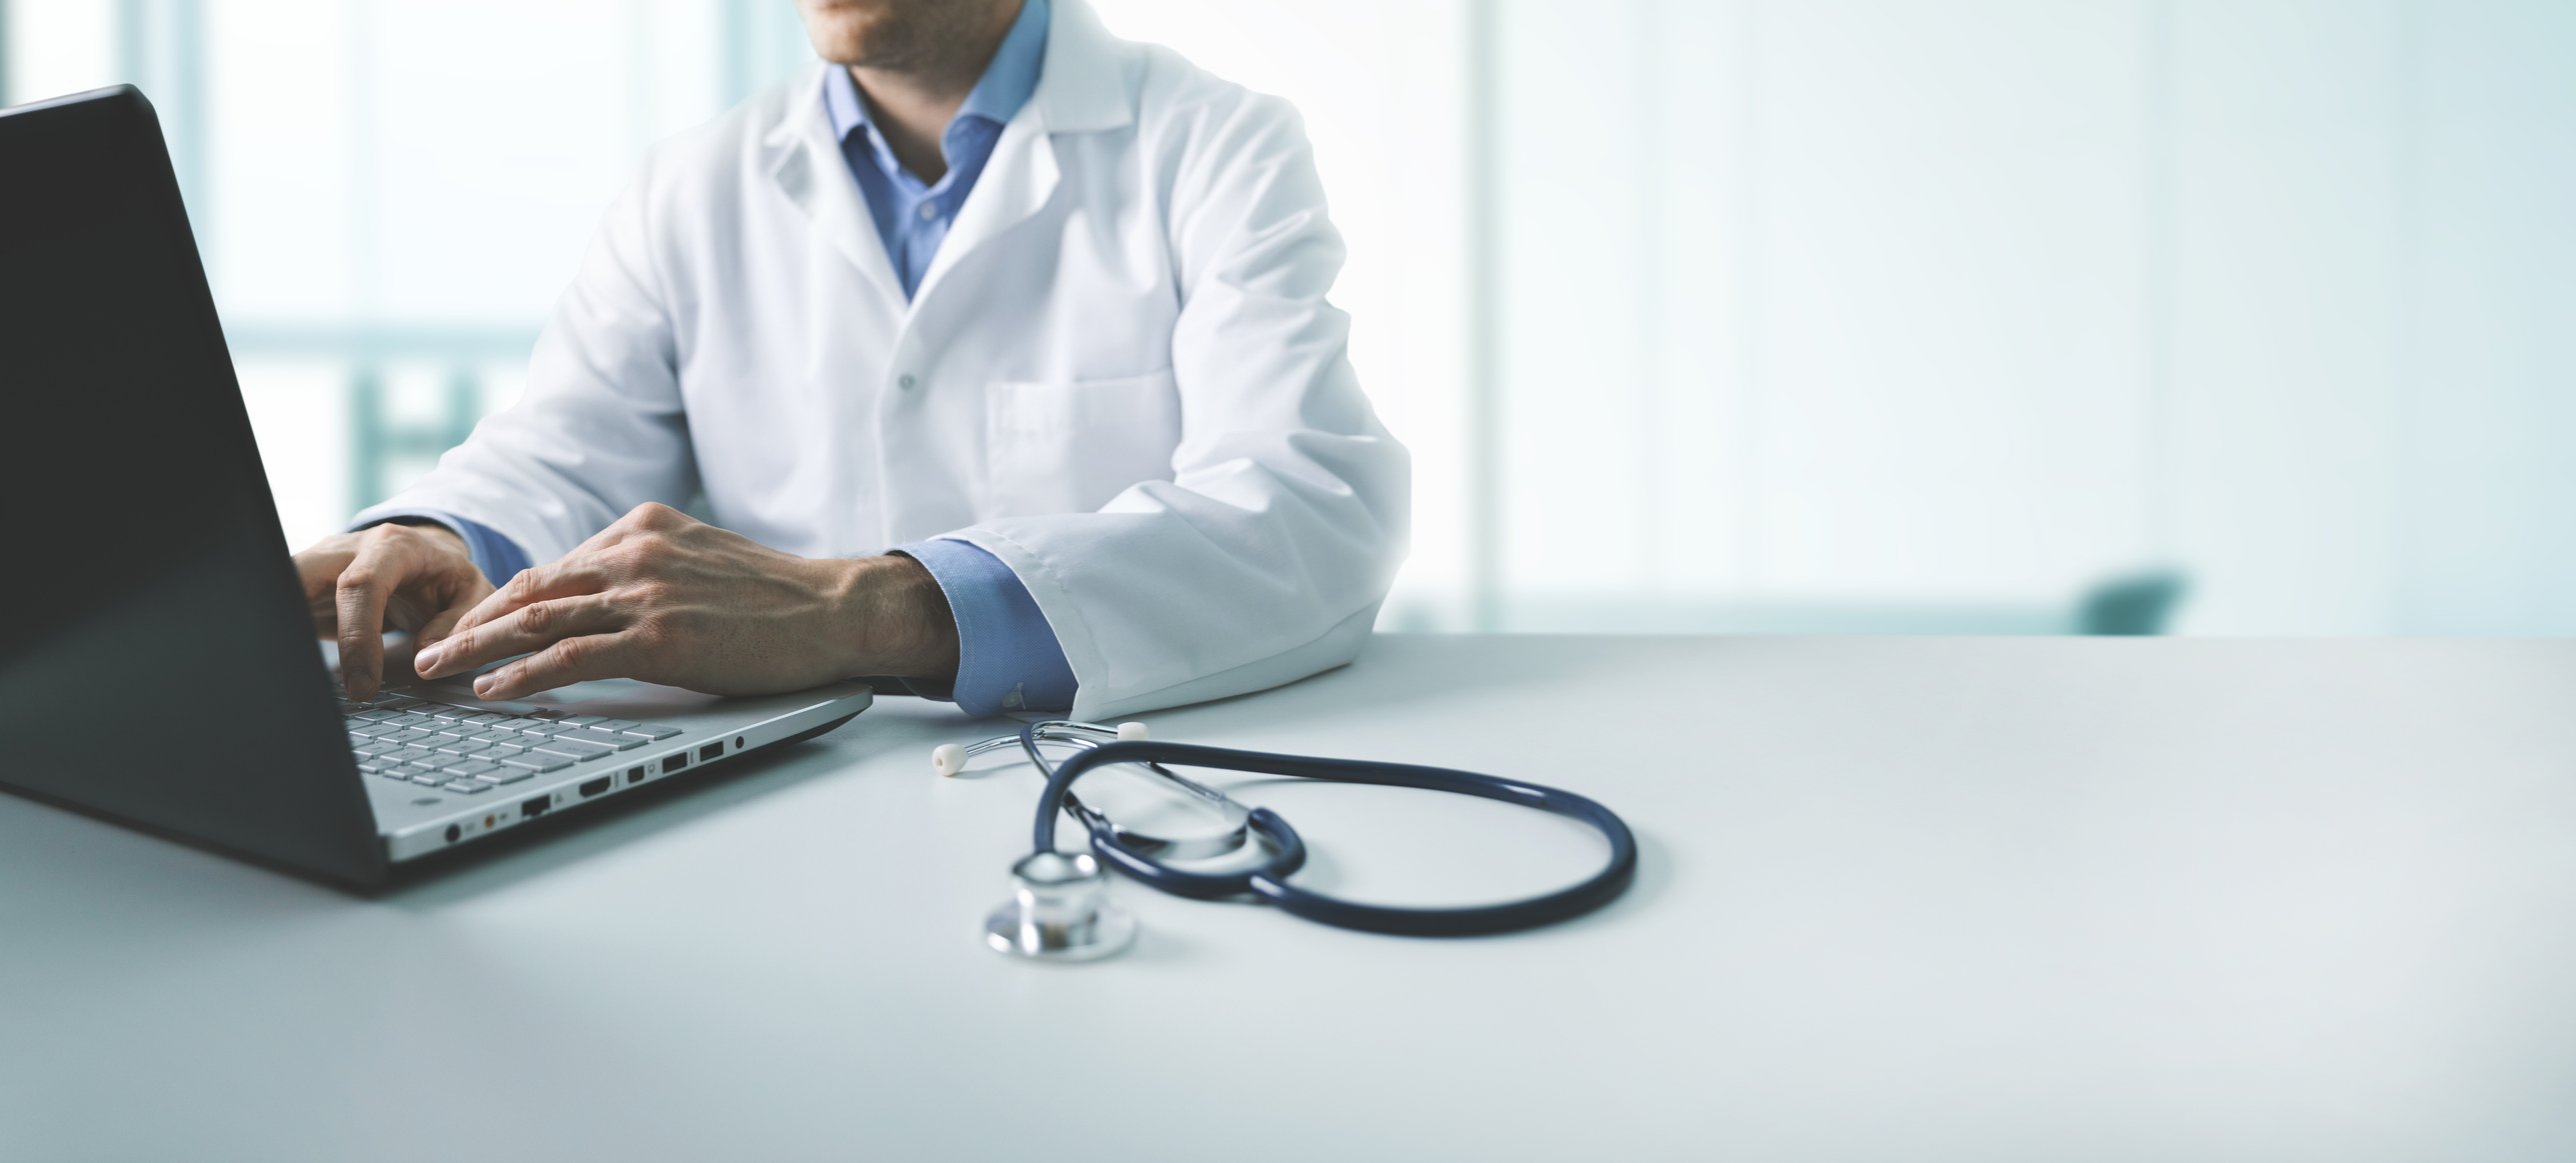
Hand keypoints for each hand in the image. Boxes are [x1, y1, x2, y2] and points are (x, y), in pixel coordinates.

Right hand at [297, 521, 494, 699]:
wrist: (423, 552)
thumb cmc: (445, 574)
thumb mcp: (471, 591)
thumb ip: (459, 621)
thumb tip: (426, 655)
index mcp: (391, 547)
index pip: (361, 586)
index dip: (357, 636)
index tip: (363, 684)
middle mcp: (344, 550)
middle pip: (299, 575)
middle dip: (290, 621)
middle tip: (302, 679)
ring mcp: (316, 566)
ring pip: (278, 588)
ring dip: (276, 629)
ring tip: (284, 679)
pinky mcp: (300, 587)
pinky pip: (280, 608)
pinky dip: (278, 634)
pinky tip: (284, 668)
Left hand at [413, 502, 958, 700]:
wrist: (835, 609)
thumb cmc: (778, 597)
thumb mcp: (704, 560)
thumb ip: (650, 568)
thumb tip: (601, 598)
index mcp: (643, 527)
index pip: (554, 568)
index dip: (500, 602)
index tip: (467, 628)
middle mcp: (635, 552)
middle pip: (530, 590)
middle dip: (470, 623)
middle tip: (427, 652)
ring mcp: (645, 593)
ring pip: (538, 620)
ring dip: (477, 648)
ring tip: (437, 673)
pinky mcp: (659, 637)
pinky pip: (572, 656)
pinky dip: (523, 673)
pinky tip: (493, 689)